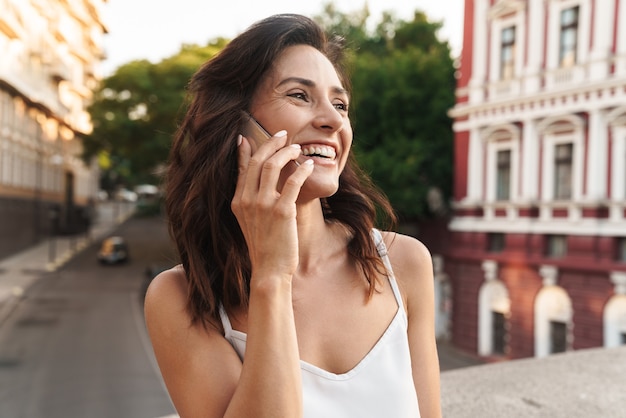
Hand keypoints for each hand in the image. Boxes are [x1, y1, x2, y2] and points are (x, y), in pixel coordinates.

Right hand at [231, 131, 313, 280]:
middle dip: (270, 143)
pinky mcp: (282, 211)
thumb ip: (251, 201)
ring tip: (297, 148)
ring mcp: (263, 205)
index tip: (248, 136)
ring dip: (286, 152)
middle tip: (282, 135)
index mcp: (238, 201)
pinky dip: (302, 170)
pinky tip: (309, 165)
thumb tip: (257, 185)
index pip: (242, 168)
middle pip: (257, 161)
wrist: (269, 270)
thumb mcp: (250, 222)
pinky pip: (293, 182)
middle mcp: (247, 200)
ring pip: (272, 166)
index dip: (245, 150)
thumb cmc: (264, 247)